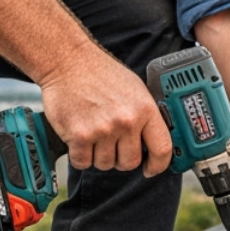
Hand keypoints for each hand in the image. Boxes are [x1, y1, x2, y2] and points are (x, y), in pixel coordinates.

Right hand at [39, 47, 172, 175]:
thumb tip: (153, 141)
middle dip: (120, 158)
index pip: (162, 149)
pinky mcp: (79, 136)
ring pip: (105, 164)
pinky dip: (79, 155)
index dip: (158, 165)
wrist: (68, 62)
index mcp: (144, 109)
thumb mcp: (134, 89)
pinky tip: (79, 137)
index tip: (151, 168)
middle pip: (130, 162)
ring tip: (93, 133)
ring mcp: (103, 130)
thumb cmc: (100, 73)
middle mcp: (126, 121)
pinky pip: (83, 162)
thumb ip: (145, 116)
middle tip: (111, 143)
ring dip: (98, 155)